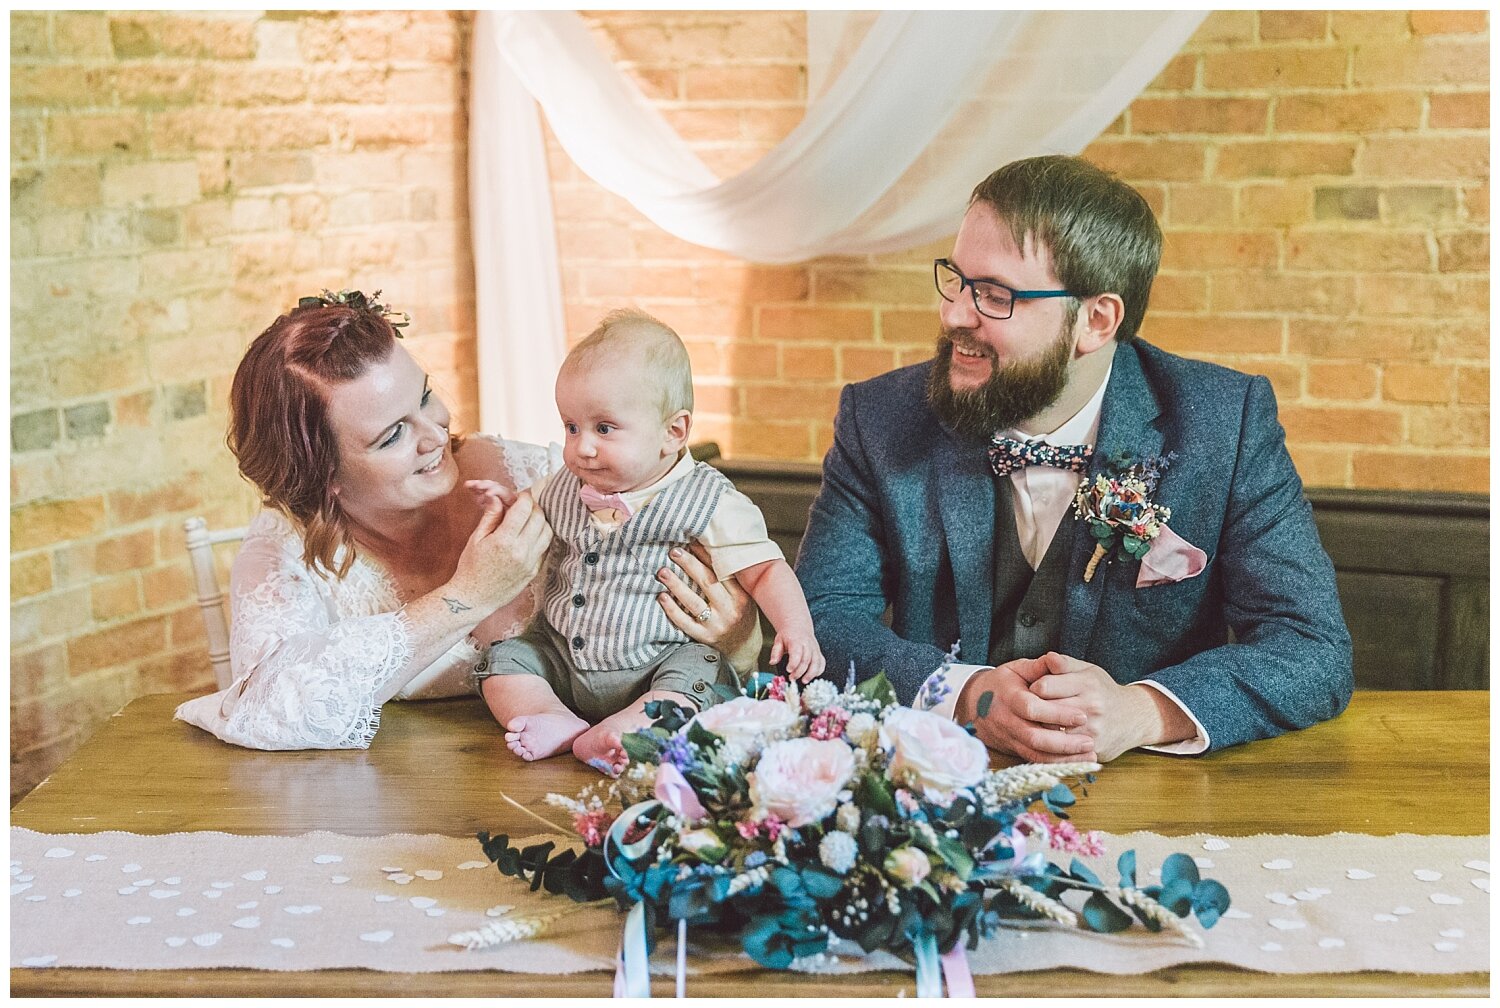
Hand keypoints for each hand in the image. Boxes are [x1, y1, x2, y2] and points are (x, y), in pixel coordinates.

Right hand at [448, 487, 552, 611]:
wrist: (474, 598)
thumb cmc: (471, 567)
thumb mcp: (476, 539)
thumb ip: (490, 516)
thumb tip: (498, 497)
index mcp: (504, 540)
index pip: (524, 509)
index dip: (524, 497)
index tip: (519, 495)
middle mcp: (521, 551)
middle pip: (539, 518)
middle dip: (533, 506)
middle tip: (524, 505)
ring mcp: (531, 562)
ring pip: (548, 532)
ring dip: (541, 521)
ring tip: (529, 519)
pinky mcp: (535, 571)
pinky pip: (546, 547)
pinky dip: (542, 537)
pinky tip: (530, 535)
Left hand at [656, 543, 761, 667]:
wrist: (743, 649)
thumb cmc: (741, 616)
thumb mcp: (744, 597)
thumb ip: (730, 579)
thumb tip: (707, 551)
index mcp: (741, 596)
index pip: (722, 571)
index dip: (705, 555)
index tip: (691, 542)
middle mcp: (730, 610)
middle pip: (707, 582)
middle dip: (689, 564)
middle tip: (674, 551)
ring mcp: (717, 625)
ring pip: (694, 602)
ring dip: (676, 585)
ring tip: (663, 571)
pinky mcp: (704, 638)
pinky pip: (685, 623)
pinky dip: (672, 610)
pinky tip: (662, 597)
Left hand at [769, 629, 824, 681]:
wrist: (798, 626)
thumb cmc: (788, 635)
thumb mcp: (778, 641)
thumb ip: (776, 652)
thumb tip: (772, 662)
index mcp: (796, 641)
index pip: (797, 653)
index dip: (794, 663)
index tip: (789, 670)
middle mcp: (807, 645)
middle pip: (806, 660)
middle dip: (800, 671)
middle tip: (792, 678)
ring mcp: (814, 649)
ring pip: (816, 662)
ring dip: (811, 673)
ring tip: (804, 681)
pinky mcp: (818, 652)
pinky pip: (822, 662)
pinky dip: (819, 670)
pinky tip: (813, 676)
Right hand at [955, 660, 1095, 762]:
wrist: (974, 703)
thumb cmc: (1001, 683)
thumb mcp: (1016, 669)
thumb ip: (1037, 666)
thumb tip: (1055, 660)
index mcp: (1008, 697)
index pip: (1032, 708)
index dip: (1057, 714)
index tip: (1082, 716)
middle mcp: (1007, 721)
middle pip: (1034, 737)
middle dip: (1064, 742)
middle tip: (1089, 742)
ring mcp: (1009, 738)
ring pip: (1035, 754)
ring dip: (1064, 759)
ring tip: (1089, 757)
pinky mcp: (1013, 750)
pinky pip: (1034, 761)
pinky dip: (1055, 765)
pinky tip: (1076, 764)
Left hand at [1027, 652, 1194, 760]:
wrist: (1133, 718)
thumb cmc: (1103, 691)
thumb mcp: (1087, 670)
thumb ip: (1064, 664)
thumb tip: (1047, 658)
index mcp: (1087, 683)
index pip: (1044, 686)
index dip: (1033, 688)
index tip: (1033, 690)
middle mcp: (1091, 707)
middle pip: (1045, 710)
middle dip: (1034, 710)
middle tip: (1030, 709)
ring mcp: (1093, 731)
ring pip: (1051, 733)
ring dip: (1040, 729)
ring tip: (1039, 723)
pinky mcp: (1093, 750)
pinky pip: (1063, 752)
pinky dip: (1052, 747)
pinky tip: (1047, 740)